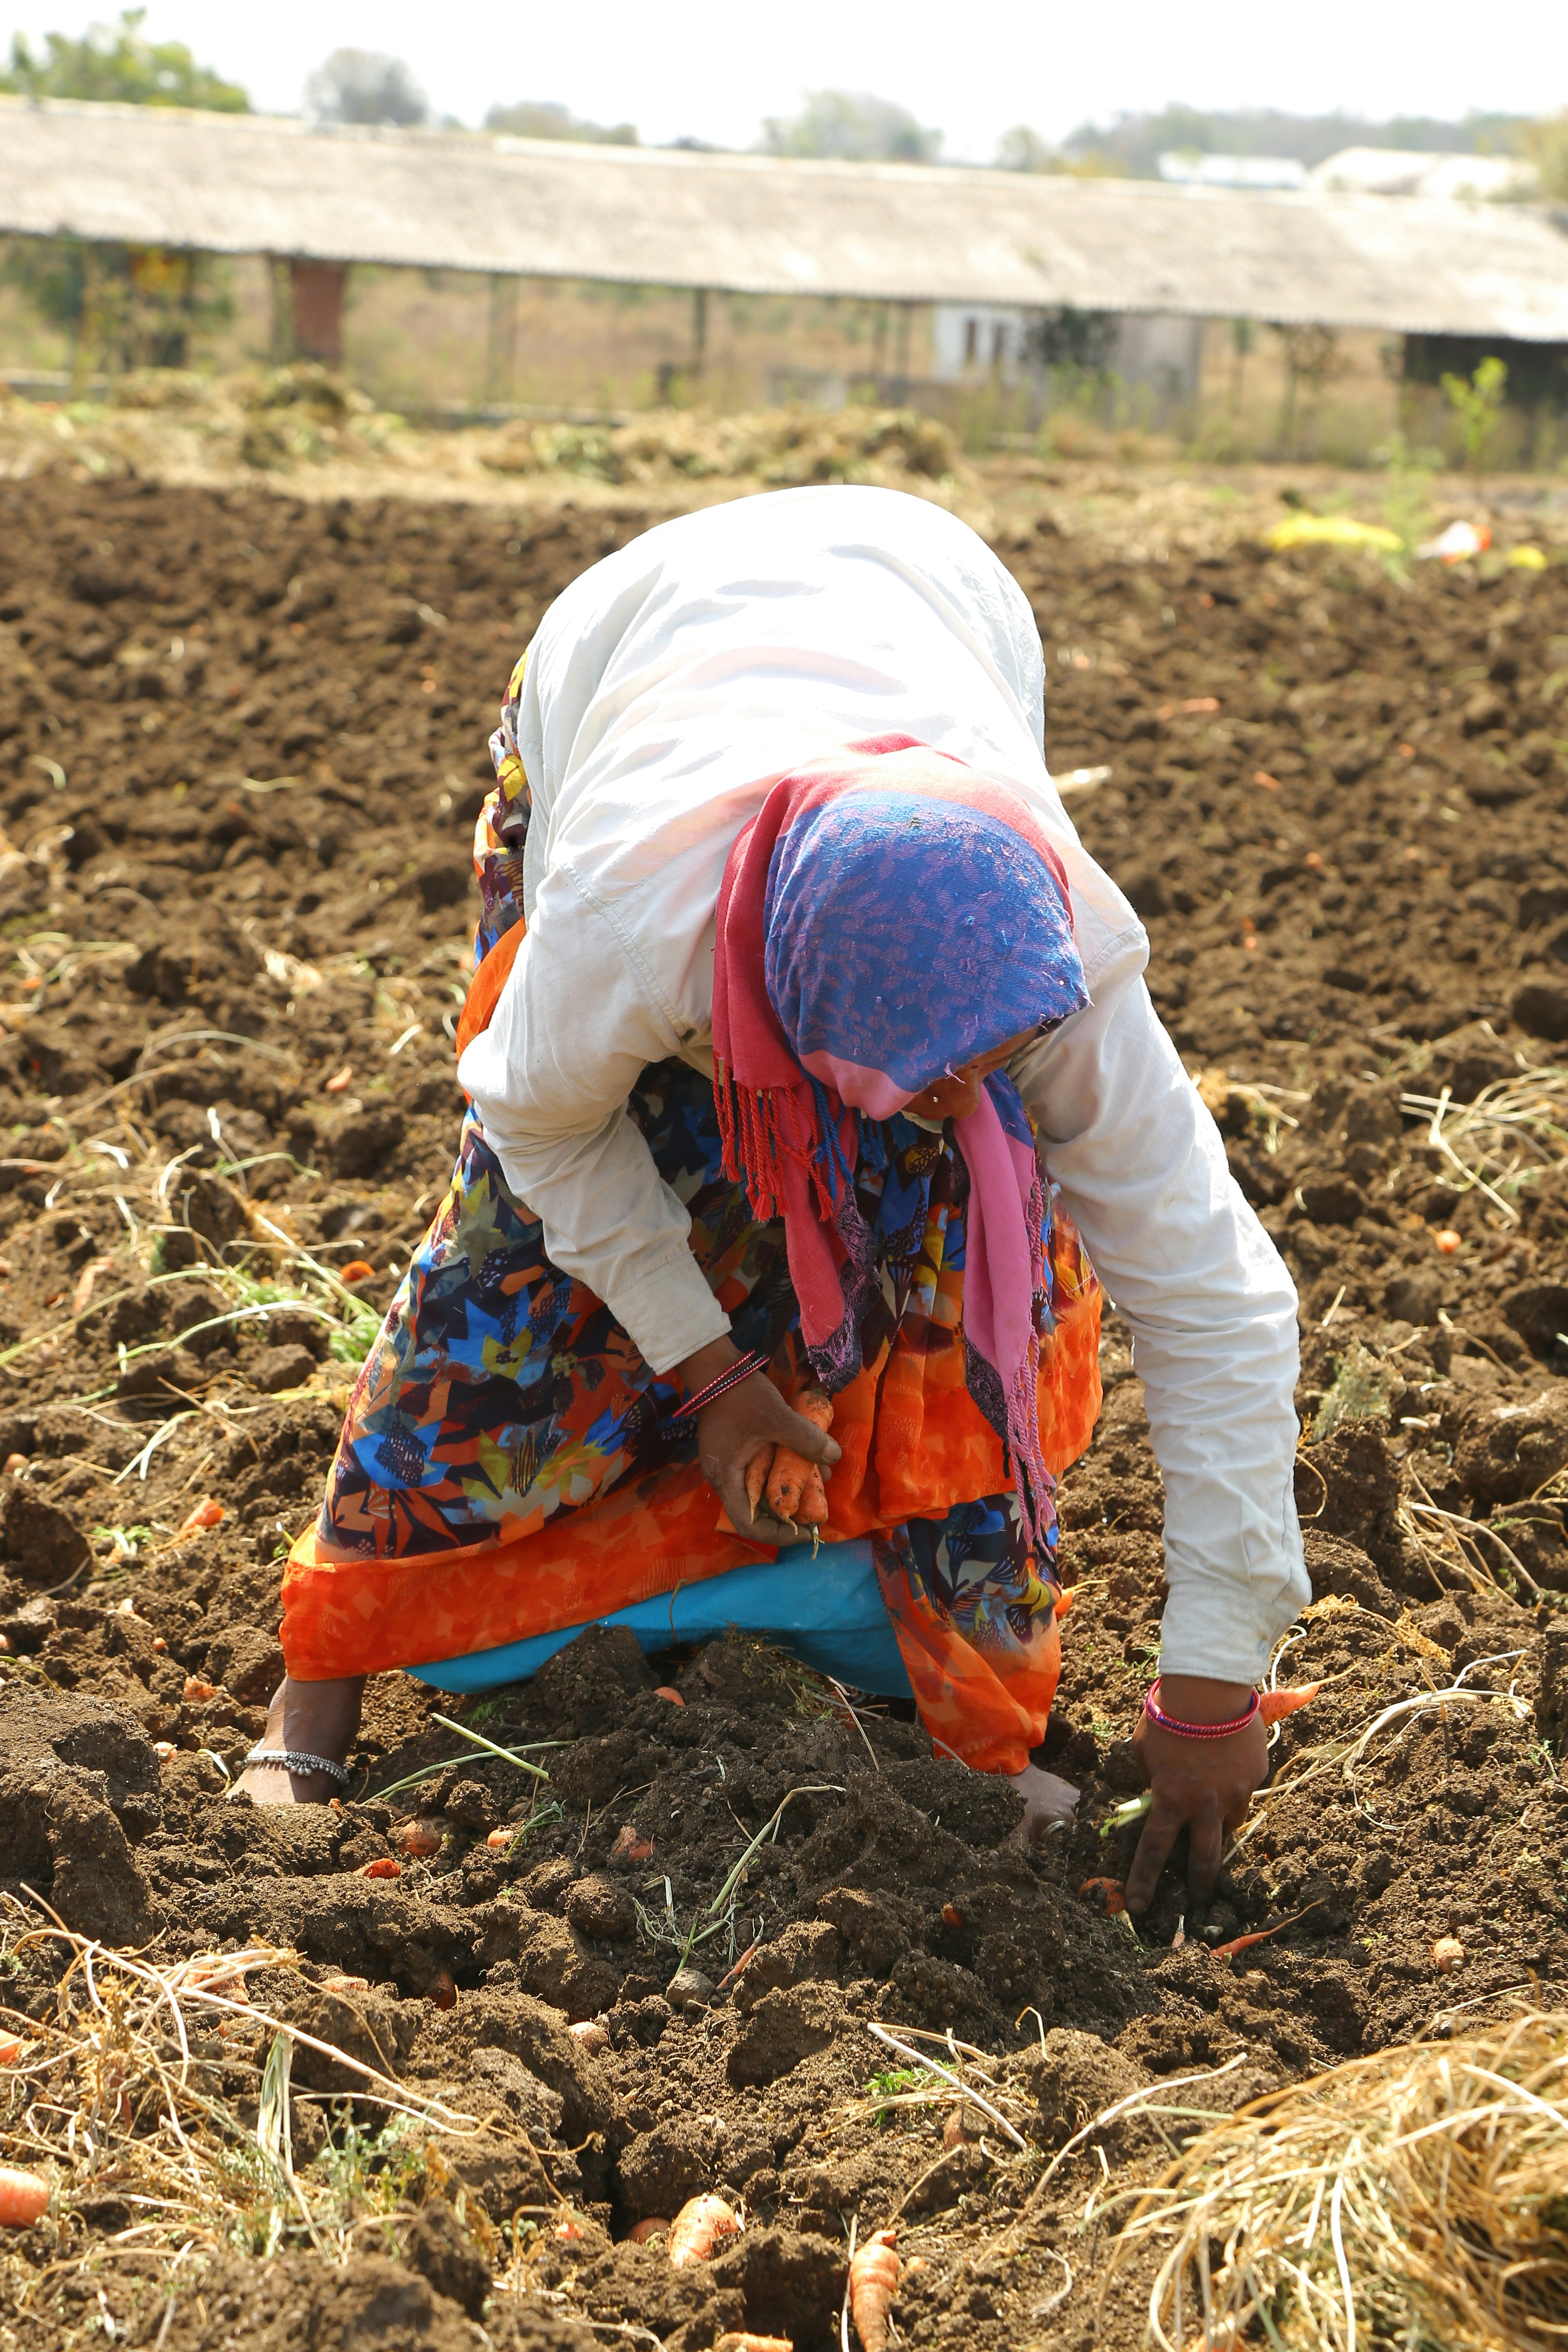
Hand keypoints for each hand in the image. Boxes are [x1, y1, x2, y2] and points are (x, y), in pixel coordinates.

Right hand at [677, 1338, 840, 1544]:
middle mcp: (726, 1478)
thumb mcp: (776, 1417)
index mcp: (727, 1479)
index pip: (749, 1524)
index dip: (778, 1534)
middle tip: (818, 1505)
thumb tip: (835, 1457)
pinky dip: (785, 1468)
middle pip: (758, 1510)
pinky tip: (807, 1456)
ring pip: (763, 1488)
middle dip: (791, 1510)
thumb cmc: (741, 1395)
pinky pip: (763, 1469)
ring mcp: (732, 1463)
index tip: (805, 1529)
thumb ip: (805, 1439)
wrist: (716, 1367)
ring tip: (820, 1477)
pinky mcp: (739, 1450)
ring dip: (791, 1486)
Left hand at [1123, 1676, 1267, 1917]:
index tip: (1139, 1907)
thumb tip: (1156, 1789)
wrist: (1209, 1689)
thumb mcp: (1144, 1749)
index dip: (1144, 1882)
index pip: (1154, 1851)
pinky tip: (1230, 1761)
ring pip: (1231, 1824)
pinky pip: (1247, 1790)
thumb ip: (1150, 1776)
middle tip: (1199, 1900)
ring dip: (1221, 1822)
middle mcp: (1204, 1806)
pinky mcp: (1256, 1777)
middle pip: (1205, 1859)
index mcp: (1170, 1800)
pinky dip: (1237, 1785)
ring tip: (1214, 1802)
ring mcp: (1235, 1794)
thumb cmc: (1168, 1715)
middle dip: (1201, 1885)